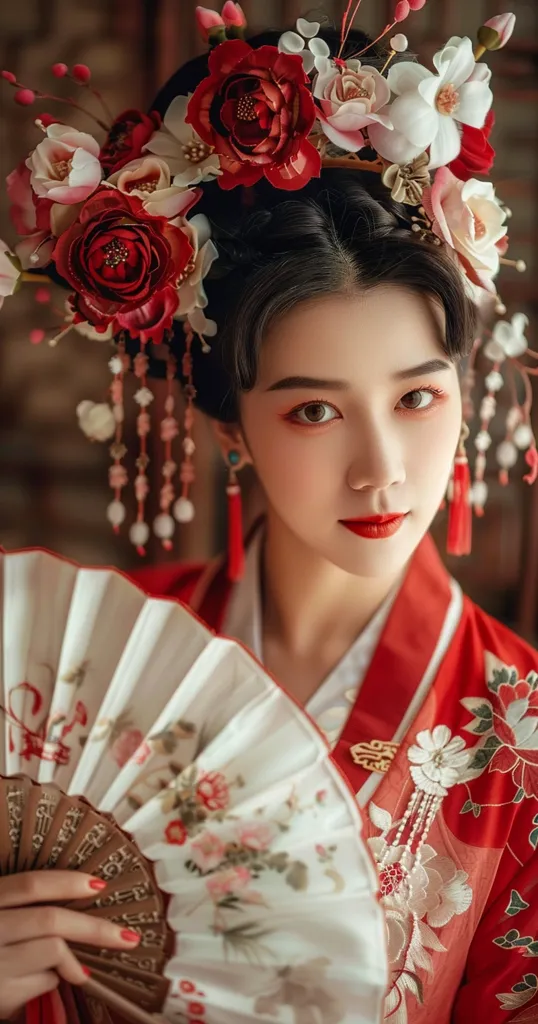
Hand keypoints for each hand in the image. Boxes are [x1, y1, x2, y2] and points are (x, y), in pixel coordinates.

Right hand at [0, 871, 140, 1019]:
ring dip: (73, 960)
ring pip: (53, 951)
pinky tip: (42, 982)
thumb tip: (83, 897)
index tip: (100, 885)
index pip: (30, 885)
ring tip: (78, 970)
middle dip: (95, 928)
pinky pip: (44, 982)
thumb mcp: (0, 916)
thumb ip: (23, 908)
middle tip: (128, 938)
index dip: (67, 882)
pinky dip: (53, 980)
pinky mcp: (0, 994)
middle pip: (51, 921)